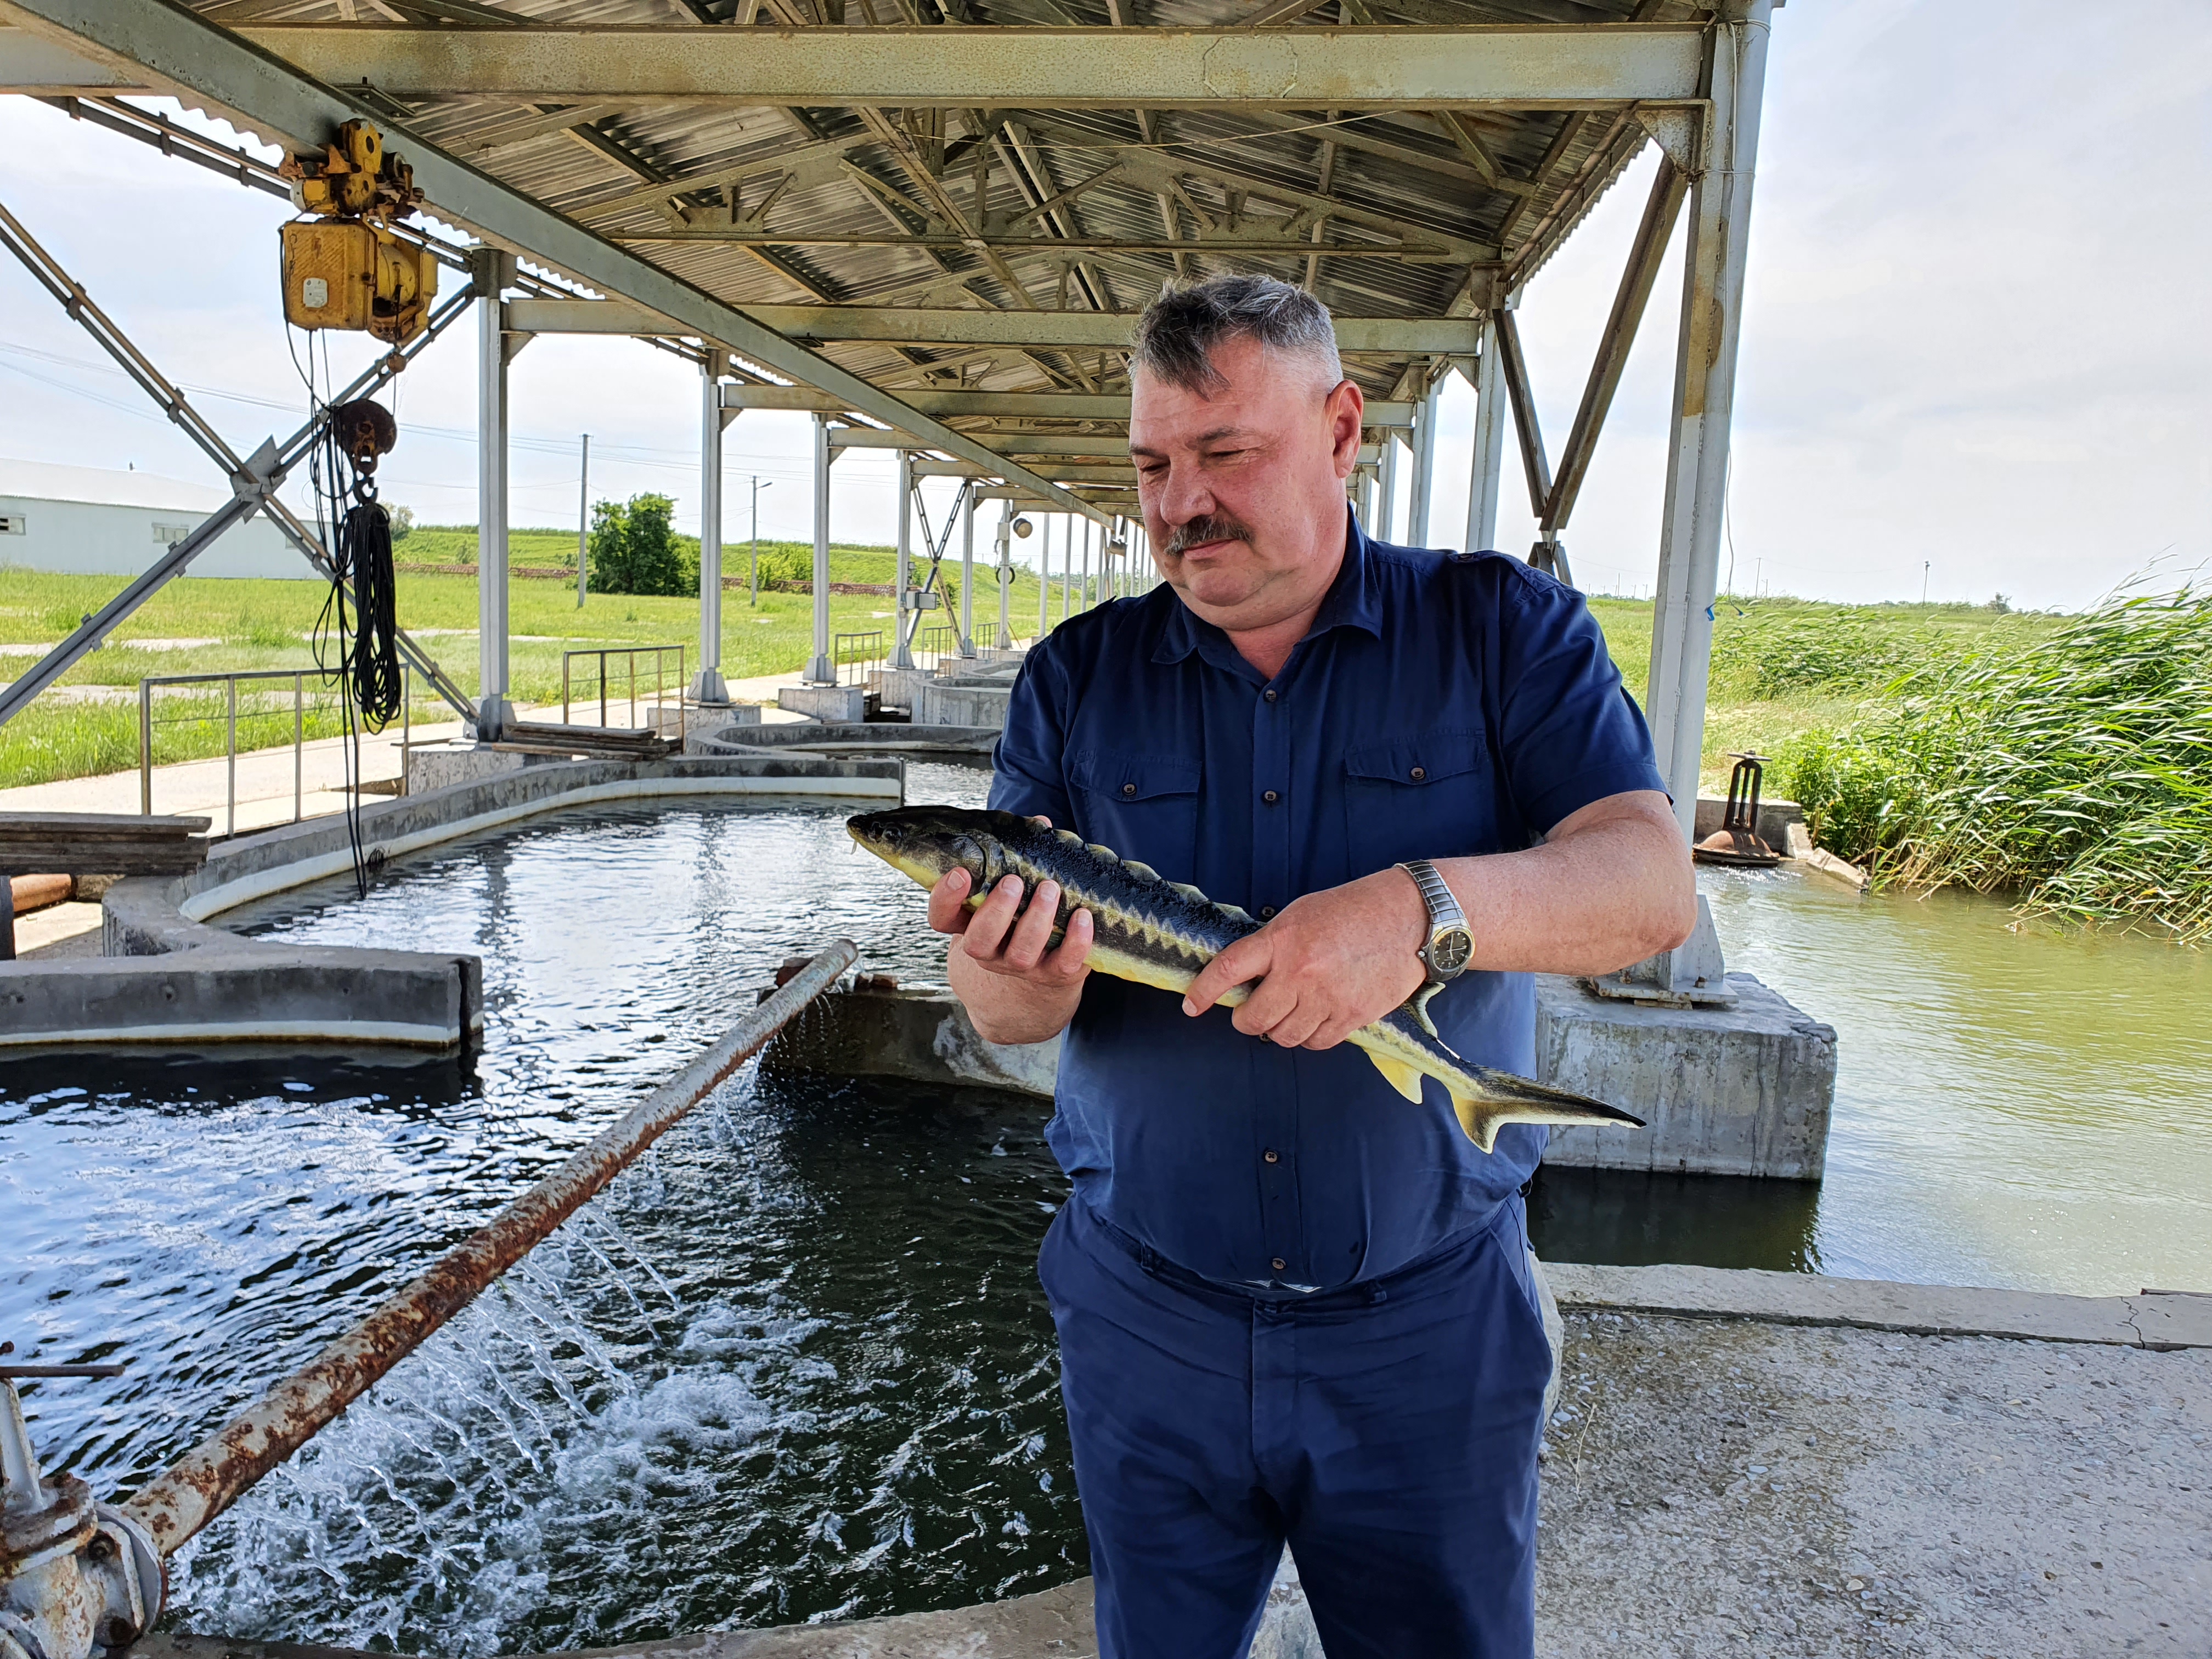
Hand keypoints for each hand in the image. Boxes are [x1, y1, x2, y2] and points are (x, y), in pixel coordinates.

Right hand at [927, 817, 1093, 992]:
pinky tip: (1083, 915)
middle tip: (1014, 882)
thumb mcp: (1015, 884)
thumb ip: (1020, 855)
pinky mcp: (1053, 975)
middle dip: (996, 911)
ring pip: (1020, 954)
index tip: (960, 873)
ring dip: (1036, 920)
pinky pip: (1063, 964)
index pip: (942, 918)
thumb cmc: (1024, 909)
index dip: (945, 899)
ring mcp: (1019, 966)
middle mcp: (989, 950)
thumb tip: (1041, 823)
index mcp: (970, 924)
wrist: (1046, 961)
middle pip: (978, 942)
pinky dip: (1075, 941)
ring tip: (1050, 889)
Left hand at [1180, 867, 1427, 1049]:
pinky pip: (1316, 1043)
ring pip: (1284, 1037)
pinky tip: (1314, 1018)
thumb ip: (1272, 944)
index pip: (1229, 969)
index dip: (1204, 990)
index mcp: (1283, 939)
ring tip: (1288, 1011)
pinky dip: (1308, 1036)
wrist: (1410, 918)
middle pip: (1254, 1019)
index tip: (1192, 1005)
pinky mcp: (1352, 1017)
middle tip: (1252, 1010)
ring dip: (1278, 1029)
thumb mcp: (1301, 914)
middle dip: (1247, 1019)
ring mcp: (1327, 998)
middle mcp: (1301, 972)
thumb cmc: (1354, 909)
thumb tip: (1249, 976)